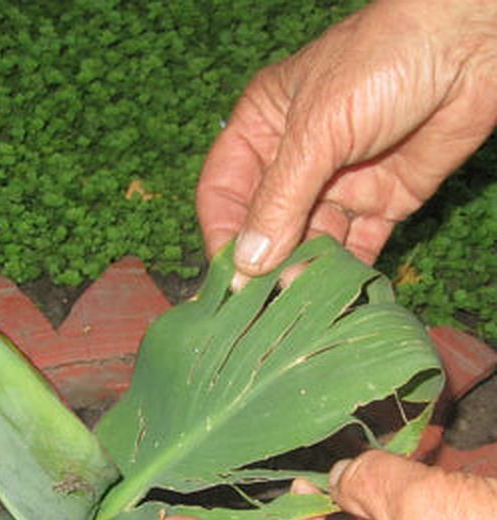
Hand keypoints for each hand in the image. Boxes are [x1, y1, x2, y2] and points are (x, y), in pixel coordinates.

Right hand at [196, 0, 496, 280]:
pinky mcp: (383, 199)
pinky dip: (347, 271)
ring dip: (305, 271)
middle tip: (265, 301)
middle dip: (265, 261)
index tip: (228, 276)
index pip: (224, 192)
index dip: (222, 233)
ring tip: (302, 301)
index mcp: (262, 128)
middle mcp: (295, 160)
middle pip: (265, 223)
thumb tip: (245, 263)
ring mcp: (339, 182)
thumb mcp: (317, 130)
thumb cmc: (381, 63)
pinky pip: (357, 245)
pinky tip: (338, 295)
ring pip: (309, 240)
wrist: (471, 44)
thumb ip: (280, 199)